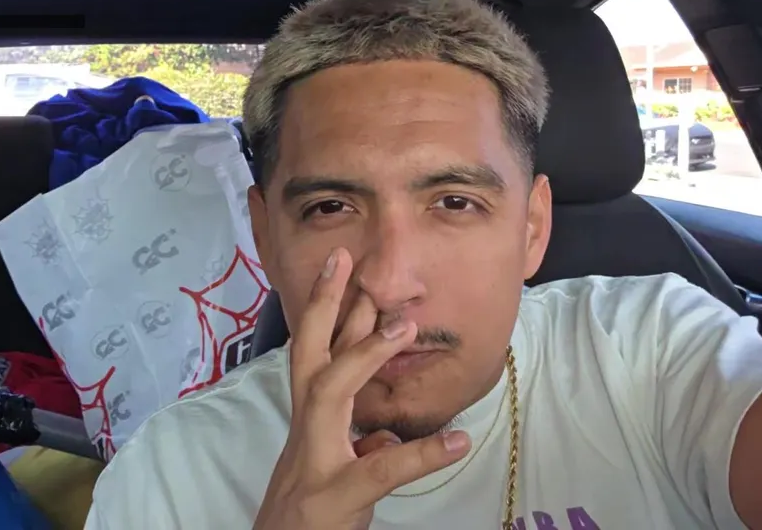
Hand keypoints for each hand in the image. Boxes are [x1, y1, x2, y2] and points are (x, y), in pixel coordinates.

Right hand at [252, 248, 471, 529]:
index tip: (342, 265)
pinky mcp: (334, 498)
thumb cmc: (305, 520)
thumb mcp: (330, 476)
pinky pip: (380, 471)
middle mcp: (304, 434)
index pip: (314, 357)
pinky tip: (457, 442)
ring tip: (404, 324)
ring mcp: (315, 462)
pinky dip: (421, 456)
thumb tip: (385, 437)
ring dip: (365, 355)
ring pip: (331, 394)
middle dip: (326, 306)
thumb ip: (356, 448)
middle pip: (309, 357)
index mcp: (308, 427)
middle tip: (347, 258)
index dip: (327, 310)